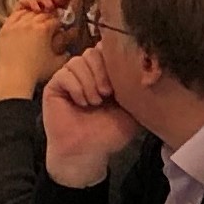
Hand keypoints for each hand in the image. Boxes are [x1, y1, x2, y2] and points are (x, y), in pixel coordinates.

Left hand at [0, 0, 68, 101]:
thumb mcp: (57, 63)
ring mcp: (15, 25)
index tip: (58, 28)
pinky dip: (20, 15)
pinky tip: (24, 20)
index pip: (54, 19)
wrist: (13, 77)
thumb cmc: (36, 72)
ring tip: (37, 22)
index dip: (58, 23)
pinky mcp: (5, 29)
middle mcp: (29, 23)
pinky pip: (13, 15)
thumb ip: (65, 54)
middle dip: (47, 18)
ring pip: (27, 12)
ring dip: (34, 15)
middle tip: (48, 25)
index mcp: (44, 29)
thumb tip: (68, 50)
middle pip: (41, 14)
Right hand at [38, 50, 138, 186]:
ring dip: (89, 82)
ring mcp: (69, 78)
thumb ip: (139, 91)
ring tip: (94, 102)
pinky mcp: (54, 86)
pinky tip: (81, 103)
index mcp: (105, 75)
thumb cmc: (109, 134)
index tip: (121, 82)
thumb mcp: (133, 110)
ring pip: (77, 61)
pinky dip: (76, 88)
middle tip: (107, 94)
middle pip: (92, 52)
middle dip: (102, 72)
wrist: (87, 152)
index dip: (114, 60)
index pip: (108, 50)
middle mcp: (86, 73)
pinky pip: (64, 74)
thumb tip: (149, 71)